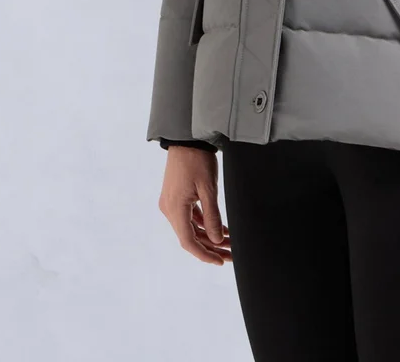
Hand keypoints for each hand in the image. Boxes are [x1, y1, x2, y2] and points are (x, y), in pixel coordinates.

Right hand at [158, 145, 231, 265]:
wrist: (187, 139)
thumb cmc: (198, 160)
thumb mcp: (208, 188)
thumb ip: (212, 216)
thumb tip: (218, 240)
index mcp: (175, 209)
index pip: (188, 242)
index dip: (204, 255)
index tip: (220, 261)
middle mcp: (169, 209)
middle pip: (190, 237)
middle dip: (211, 247)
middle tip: (230, 255)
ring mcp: (171, 203)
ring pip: (191, 228)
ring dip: (209, 236)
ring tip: (229, 243)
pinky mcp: (176, 197)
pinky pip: (189, 217)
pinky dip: (203, 224)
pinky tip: (220, 229)